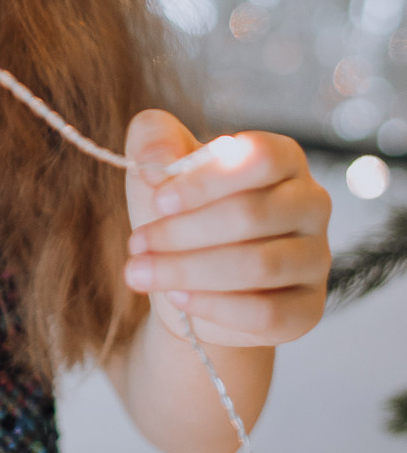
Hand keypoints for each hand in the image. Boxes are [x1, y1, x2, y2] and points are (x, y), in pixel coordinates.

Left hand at [121, 110, 331, 349]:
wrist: (191, 280)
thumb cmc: (183, 213)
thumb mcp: (159, 166)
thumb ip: (154, 138)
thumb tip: (158, 161)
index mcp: (284, 158)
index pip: (259, 157)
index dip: (205, 179)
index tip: (158, 199)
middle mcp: (311, 204)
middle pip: (252, 215)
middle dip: (182, 231)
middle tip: (136, 244)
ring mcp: (315, 258)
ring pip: (259, 266)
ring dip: (189, 270)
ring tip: (140, 273)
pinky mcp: (308, 308)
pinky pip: (268, 313)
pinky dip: (216, 306)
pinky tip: (178, 297)